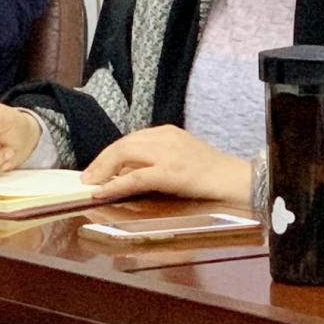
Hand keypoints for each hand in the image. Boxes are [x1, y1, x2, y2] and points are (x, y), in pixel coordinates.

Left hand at [81, 125, 253, 203]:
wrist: (238, 181)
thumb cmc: (210, 175)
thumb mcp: (178, 160)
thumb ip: (152, 164)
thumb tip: (122, 174)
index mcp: (166, 132)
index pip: (129, 140)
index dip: (108, 155)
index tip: (94, 169)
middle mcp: (164, 137)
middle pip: (122, 145)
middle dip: (100, 162)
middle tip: (85, 179)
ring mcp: (168, 153)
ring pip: (124, 155)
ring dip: (102, 171)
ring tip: (90, 184)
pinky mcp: (171, 172)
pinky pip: (135, 177)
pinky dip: (115, 184)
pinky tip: (102, 192)